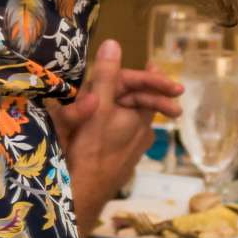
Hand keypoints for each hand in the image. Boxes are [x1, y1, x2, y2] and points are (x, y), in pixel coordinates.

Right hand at [55, 38, 182, 194]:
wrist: (84, 195)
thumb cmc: (92, 148)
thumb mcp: (97, 106)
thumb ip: (105, 75)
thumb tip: (113, 43)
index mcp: (141, 118)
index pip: (149, 89)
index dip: (152, 76)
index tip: (154, 64)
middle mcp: (143, 134)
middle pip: (140, 104)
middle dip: (135, 90)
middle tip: (135, 76)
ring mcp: (133, 150)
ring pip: (130, 120)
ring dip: (124, 107)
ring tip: (109, 98)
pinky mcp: (122, 160)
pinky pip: (122, 134)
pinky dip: (115, 124)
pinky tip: (101, 125)